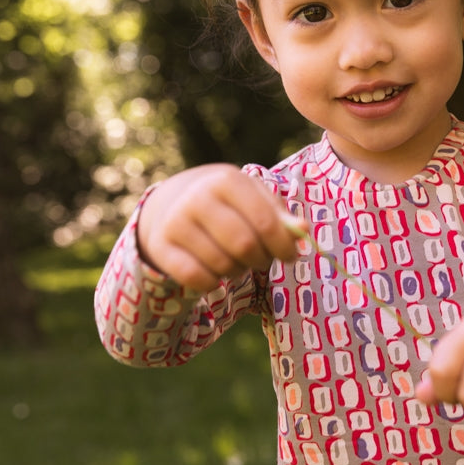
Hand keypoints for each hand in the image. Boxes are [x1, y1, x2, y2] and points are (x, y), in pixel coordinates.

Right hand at [136, 164, 302, 291]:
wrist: (171, 203)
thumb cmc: (227, 204)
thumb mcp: (254, 200)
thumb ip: (280, 216)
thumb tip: (303, 230)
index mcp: (227, 180)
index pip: (266, 222)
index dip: (283, 245)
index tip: (290, 256)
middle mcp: (198, 197)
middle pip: (245, 246)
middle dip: (261, 260)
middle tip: (261, 260)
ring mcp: (176, 222)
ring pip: (222, 265)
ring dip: (237, 271)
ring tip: (235, 261)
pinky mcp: (160, 246)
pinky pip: (197, 279)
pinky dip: (212, 284)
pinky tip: (214, 274)